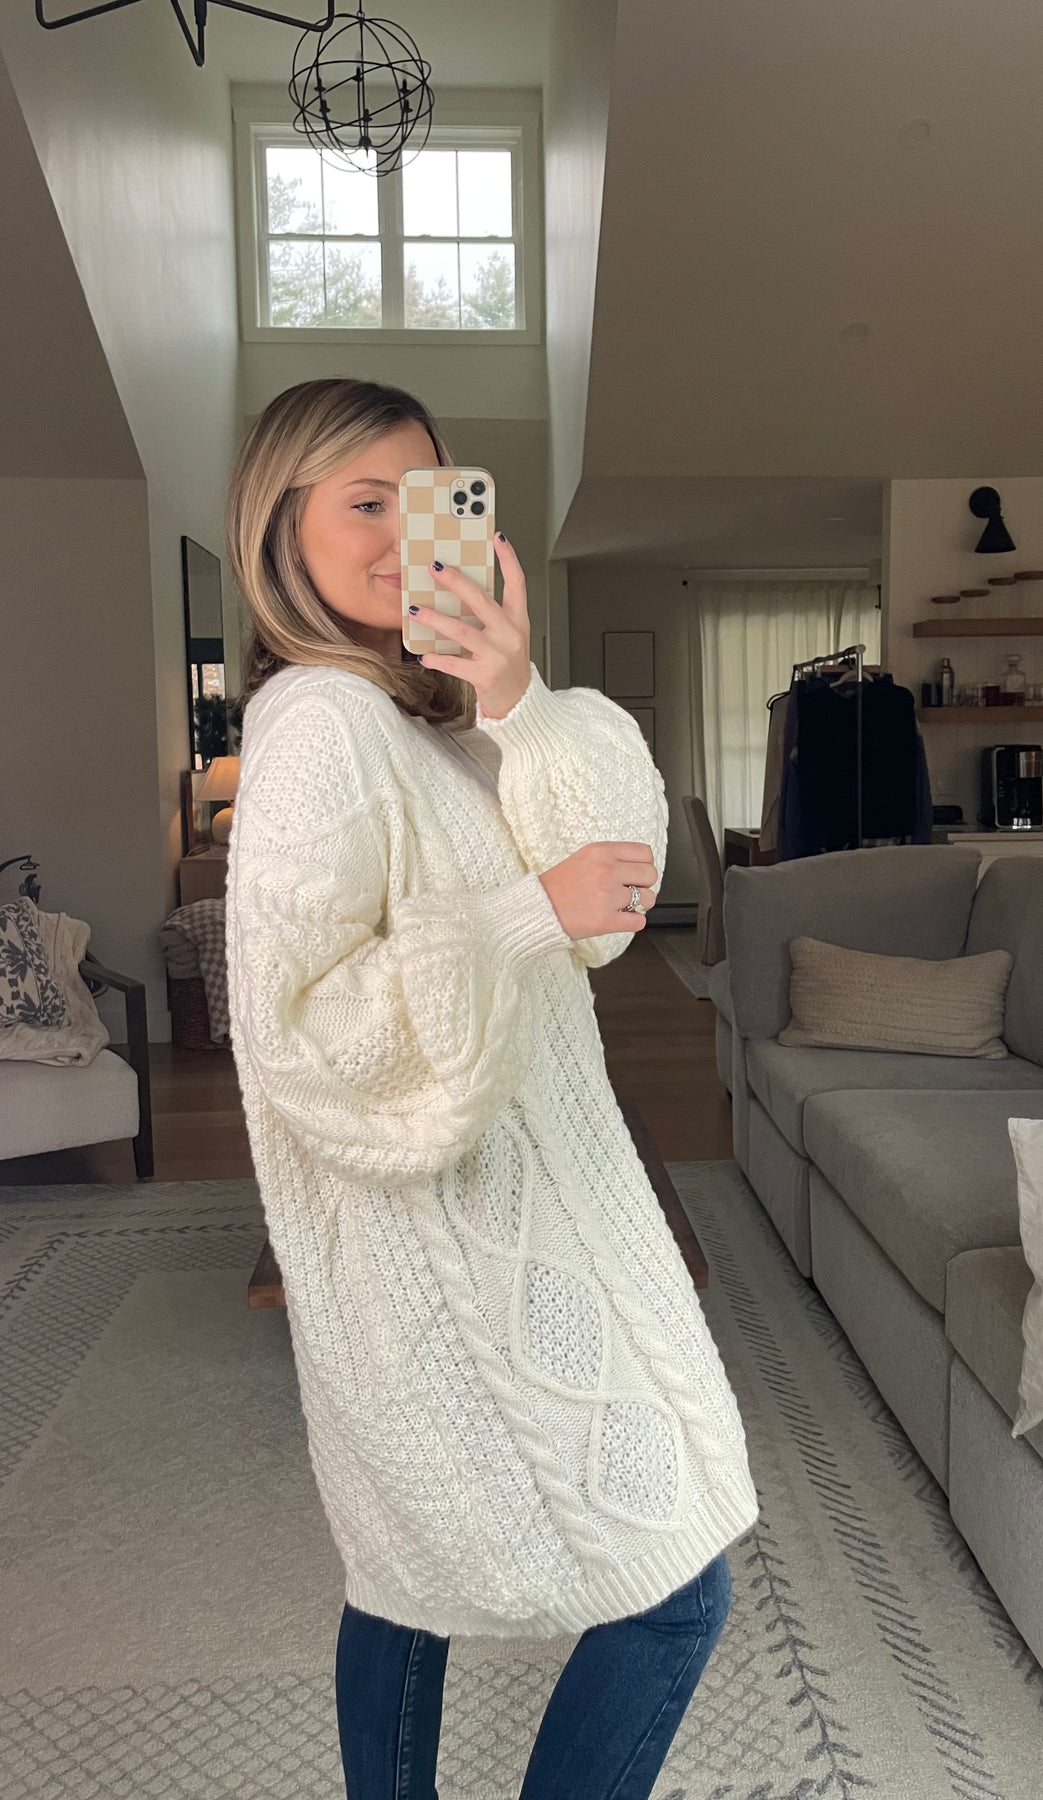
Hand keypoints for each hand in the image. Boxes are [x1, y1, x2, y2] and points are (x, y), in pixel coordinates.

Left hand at [408, 534, 530, 719]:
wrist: (520, 702)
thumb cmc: (508, 664)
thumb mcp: (508, 635)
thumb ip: (490, 615)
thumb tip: (456, 591)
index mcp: (518, 620)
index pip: (518, 583)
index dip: (509, 559)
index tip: (497, 538)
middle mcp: (510, 635)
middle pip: (482, 600)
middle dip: (456, 581)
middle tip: (435, 567)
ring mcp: (498, 655)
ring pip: (462, 631)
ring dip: (435, 618)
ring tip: (415, 609)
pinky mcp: (485, 676)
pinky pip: (455, 664)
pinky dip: (436, 659)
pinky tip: (423, 655)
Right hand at [538, 842, 659, 939]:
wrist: (537, 908)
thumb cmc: (558, 885)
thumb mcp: (584, 858)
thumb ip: (612, 859)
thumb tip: (640, 867)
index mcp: (602, 852)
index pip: (645, 853)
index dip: (643, 865)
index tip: (636, 873)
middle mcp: (607, 871)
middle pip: (651, 875)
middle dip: (644, 885)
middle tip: (629, 890)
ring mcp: (608, 896)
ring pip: (649, 899)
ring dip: (640, 905)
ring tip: (622, 906)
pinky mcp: (606, 921)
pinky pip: (639, 921)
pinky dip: (633, 922)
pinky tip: (619, 919)